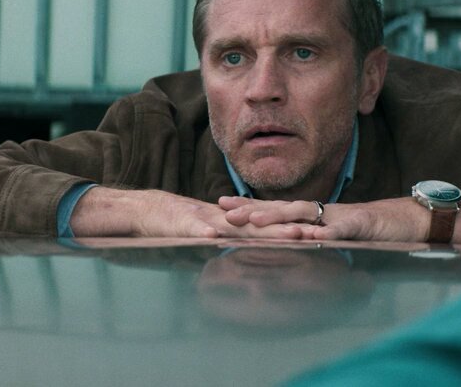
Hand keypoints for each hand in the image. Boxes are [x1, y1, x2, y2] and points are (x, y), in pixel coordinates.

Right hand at [71, 187, 315, 238]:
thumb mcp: (206, 233)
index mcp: (229, 222)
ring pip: (239, 226)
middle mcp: (222, 219)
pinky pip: (200, 230)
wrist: (145, 211)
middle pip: (260, 224)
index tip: (316, 233)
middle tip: (315, 233)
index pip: (263, 225)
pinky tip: (223, 237)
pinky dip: (211, 233)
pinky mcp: (185, 224)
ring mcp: (205, 221)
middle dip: (288, 228)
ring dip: (265, 230)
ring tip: (290, 235)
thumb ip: (225, 238)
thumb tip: (245, 250)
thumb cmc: (175, 224)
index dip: (288, 228)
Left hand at [220, 195, 460, 242]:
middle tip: (223, 212)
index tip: (221, 206)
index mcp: (314, 215)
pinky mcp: (359, 225)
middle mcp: (322, 212)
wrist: (408, 221)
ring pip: (303, 215)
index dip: (249, 206)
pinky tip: (308, 237)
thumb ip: (313, 236)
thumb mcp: (335, 235)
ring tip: (252, 219)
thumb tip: (289, 243)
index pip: (276, 209)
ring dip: (276, 216)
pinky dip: (324, 233)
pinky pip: (339, 230)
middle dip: (251, 209)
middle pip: (281, 209)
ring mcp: (339, 217)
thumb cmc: (371, 229)